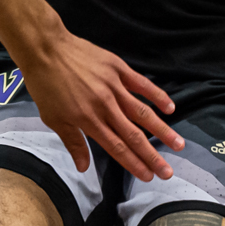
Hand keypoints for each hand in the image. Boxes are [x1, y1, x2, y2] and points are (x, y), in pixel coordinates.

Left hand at [19, 30, 182, 182]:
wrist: (45, 49)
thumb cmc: (45, 85)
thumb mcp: (53, 118)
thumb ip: (73, 143)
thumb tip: (84, 168)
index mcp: (89, 120)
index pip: (116, 147)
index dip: (133, 164)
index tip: (148, 176)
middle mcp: (105, 106)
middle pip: (133, 135)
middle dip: (152, 156)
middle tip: (168, 172)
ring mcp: (113, 86)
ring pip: (143, 112)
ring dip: (162, 130)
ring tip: (178, 144)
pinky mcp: (117, 68)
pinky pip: (142, 84)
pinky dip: (157, 96)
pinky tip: (170, 108)